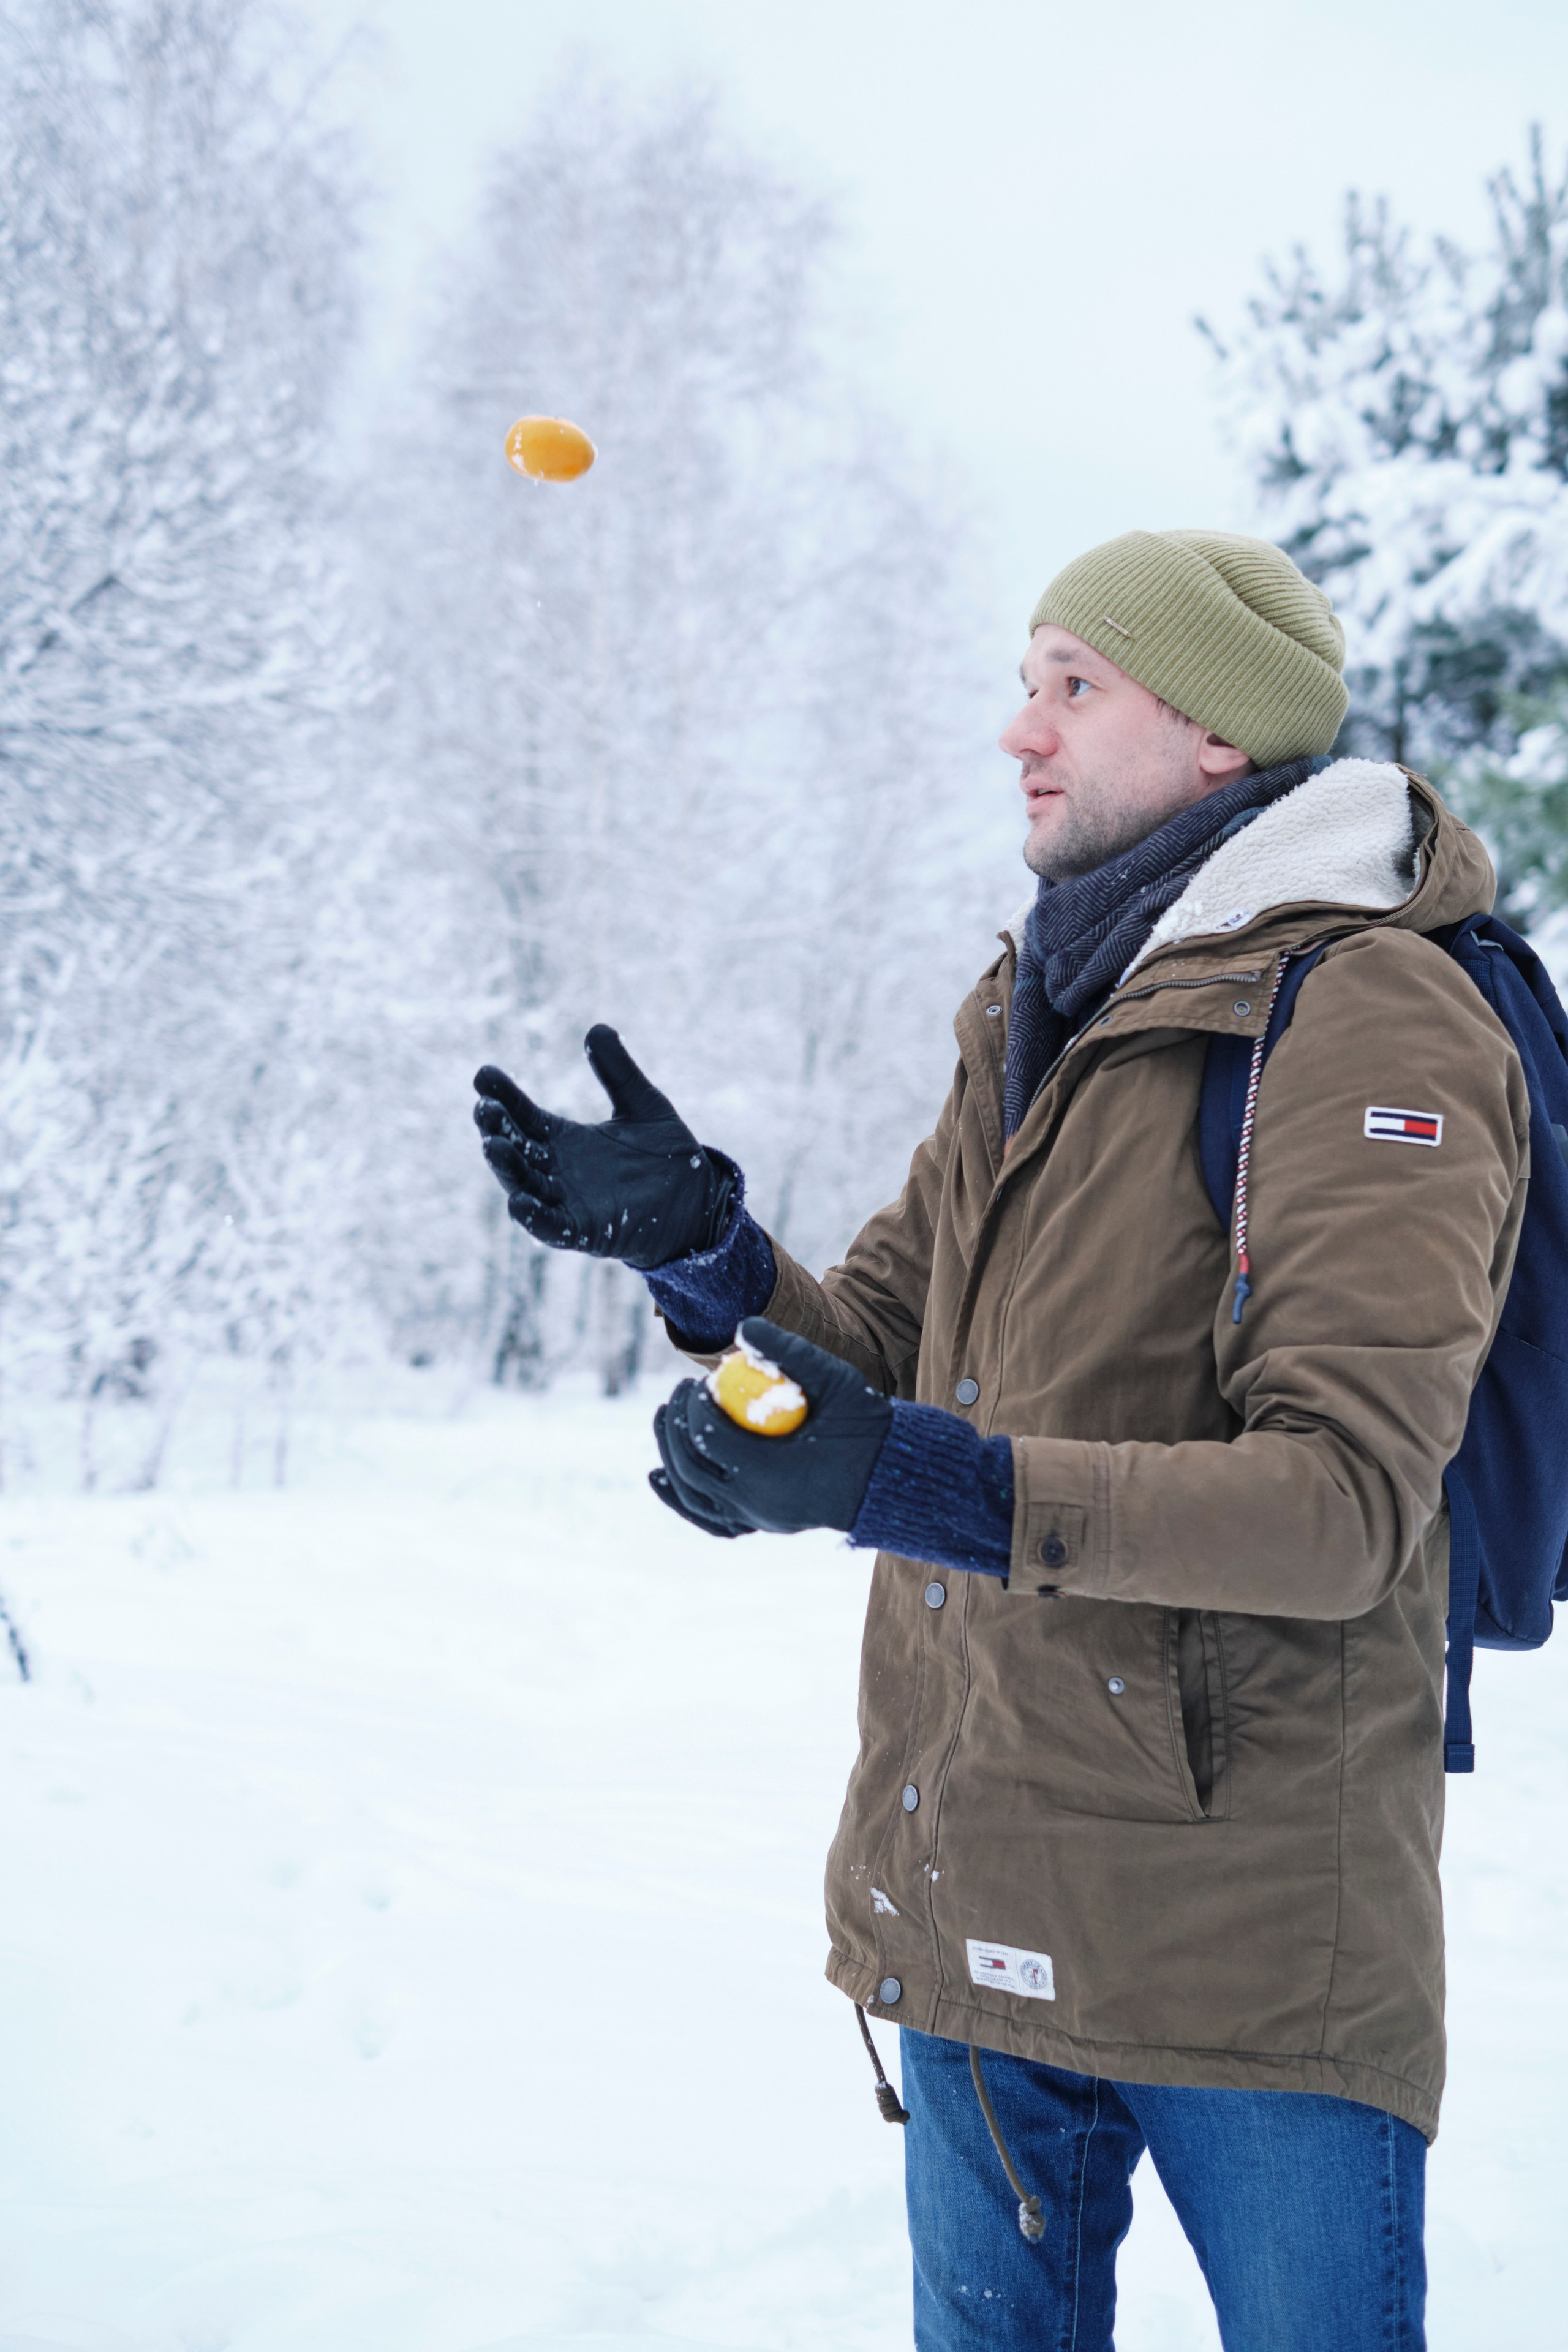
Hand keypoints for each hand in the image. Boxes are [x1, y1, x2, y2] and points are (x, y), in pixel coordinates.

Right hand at [474, 1027, 732, 1270]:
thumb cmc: (667, 1156)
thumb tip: (598, 1028)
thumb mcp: (644, 1105)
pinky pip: (551, 1227)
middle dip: (496, 1129)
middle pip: (515, 1149)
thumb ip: (619, 1072)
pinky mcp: (585, 1232)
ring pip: (525, 1186)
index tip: (484, 1075)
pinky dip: (533, 1217)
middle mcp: (558, 1170)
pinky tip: (518, 1201)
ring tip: (492, 1144)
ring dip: (506, 1168)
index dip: (503, 1096)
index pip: (524, 1115)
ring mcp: (568, 1202)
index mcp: (564, 1139)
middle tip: (484, 1107)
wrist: (700, 1201)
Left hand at [650, 1317, 893, 1536]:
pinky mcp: (760, 1524)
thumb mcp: (835, 1380)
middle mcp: (756, 1504)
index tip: (697, 1382)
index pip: (708, 1437)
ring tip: (663, 1420)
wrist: (891, 1475)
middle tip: (678, 1393)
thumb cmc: (866, 1426)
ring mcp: (757, 1519)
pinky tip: (661, 1478)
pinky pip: (709, 1518)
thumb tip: (744, 1326)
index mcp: (769, 1472)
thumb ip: (789, 1352)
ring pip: (693, 1496)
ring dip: (670, 1457)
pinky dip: (681, 1499)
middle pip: (691, 1467)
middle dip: (674, 1427)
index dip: (692, 1406)